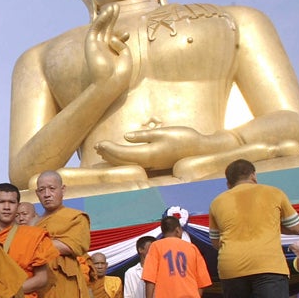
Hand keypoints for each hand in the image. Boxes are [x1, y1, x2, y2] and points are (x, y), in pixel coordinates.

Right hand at [85, 4, 131, 96]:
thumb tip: (113, 36)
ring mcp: (96, 46)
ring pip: (101, 27)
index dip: (121, 34)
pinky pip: (95, 29)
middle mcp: (102, 49)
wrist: (109, 83)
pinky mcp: (90, 44)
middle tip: (117, 7)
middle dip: (112, 18)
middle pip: (107, 30)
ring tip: (114, 6)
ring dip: (107, 16)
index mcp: (110, 53)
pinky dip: (101, 20)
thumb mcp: (125, 55)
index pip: (115, 39)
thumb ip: (121, 43)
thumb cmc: (119, 73)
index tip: (127, 34)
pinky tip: (107, 12)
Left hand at [97, 127, 239, 170]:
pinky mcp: (154, 164)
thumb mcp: (164, 132)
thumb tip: (126, 137)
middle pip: (122, 160)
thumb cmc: (184, 138)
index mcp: (149, 154)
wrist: (201, 149)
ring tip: (102, 150)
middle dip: (108, 154)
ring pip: (127, 162)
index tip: (99, 143)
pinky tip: (119, 153)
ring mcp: (151, 165)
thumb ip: (144, 136)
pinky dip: (123, 158)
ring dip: (114, 157)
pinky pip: (134, 162)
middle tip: (96, 147)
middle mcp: (148, 163)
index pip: (123, 153)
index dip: (109, 149)